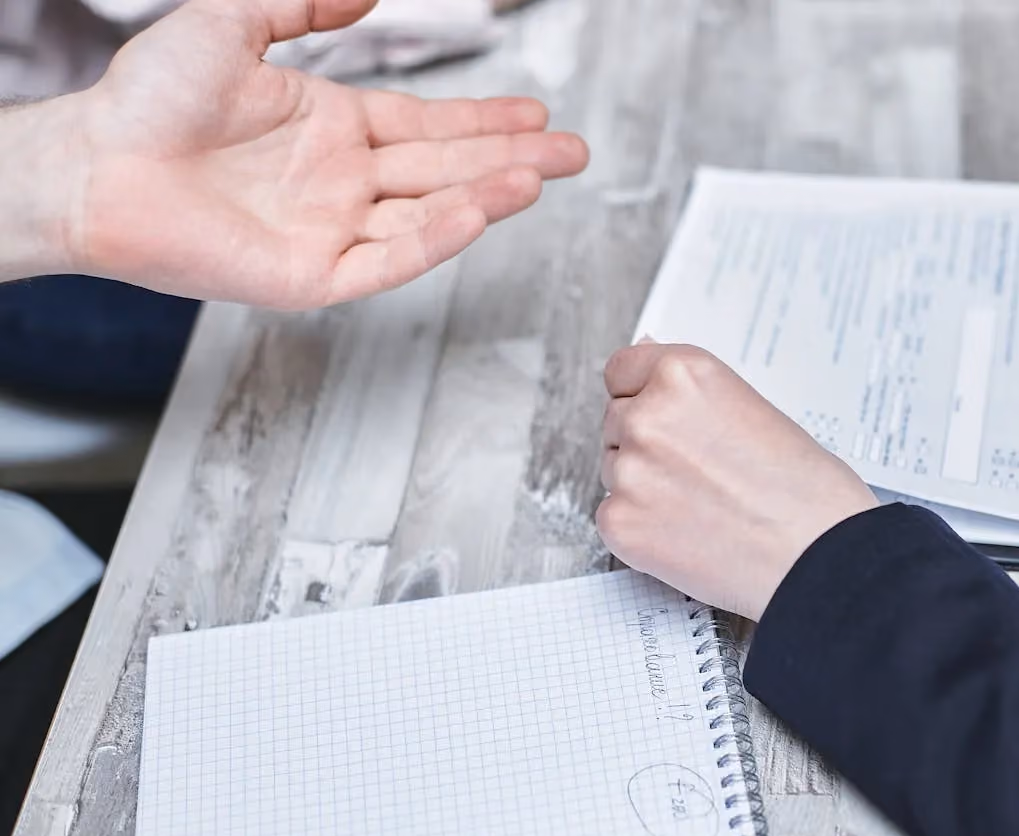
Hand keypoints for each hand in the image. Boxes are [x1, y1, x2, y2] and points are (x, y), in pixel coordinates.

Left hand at [56, 0, 588, 308]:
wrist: (95, 164)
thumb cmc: (149, 99)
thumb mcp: (231, 23)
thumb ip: (301, 4)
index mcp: (332, 131)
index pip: (428, 129)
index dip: (485, 122)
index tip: (536, 116)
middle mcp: (342, 183)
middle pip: (446, 171)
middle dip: (512, 160)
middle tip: (573, 153)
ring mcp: (332, 232)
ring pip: (429, 216)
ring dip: (486, 197)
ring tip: (538, 177)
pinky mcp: (313, 277)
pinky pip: (389, 258)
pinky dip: (435, 238)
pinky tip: (476, 211)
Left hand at [598, 342, 878, 620]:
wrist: (819, 558)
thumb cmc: (806, 490)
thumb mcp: (752, 410)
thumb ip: (691, 393)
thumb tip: (651, 371)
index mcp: (683, 374)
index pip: (622, 370)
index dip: (643, 395)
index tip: (663, 418)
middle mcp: (647, 414)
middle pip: (616, 420)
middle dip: (646, 444)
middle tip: (699, 474)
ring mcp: (628, 470)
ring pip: (613, 469)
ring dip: (643, 485)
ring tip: (702, 506)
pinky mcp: (620, 521)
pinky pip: (613, 515)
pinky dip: (642, 527)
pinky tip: (689, 534)